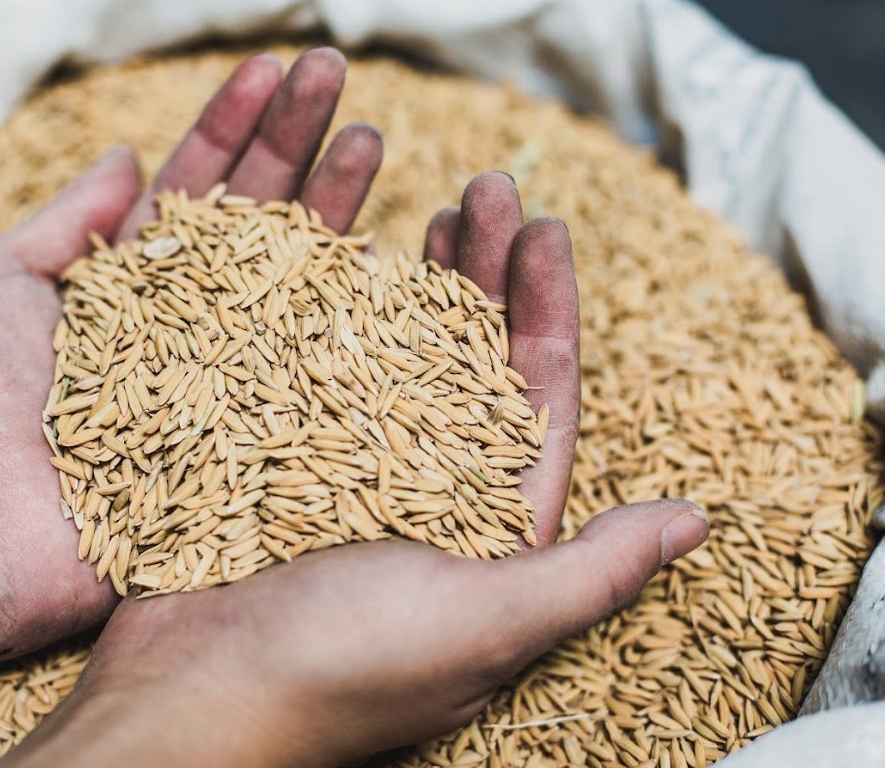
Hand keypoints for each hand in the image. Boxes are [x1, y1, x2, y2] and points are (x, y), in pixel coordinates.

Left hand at [0, 48, 382, 753]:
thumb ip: (68, 217)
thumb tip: (123, 149)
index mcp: (136, 282)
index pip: (198, 187)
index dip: (236, 124)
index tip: (274, 67)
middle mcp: (195, 323)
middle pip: (259, 219)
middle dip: (296, 142)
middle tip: (335, 73)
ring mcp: (232, 377)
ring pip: (297, 280)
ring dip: (332, 205)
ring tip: (371, 137)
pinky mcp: (256, 434)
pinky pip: (314, 372)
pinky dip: (351, 320)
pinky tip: (388, 262)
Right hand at [0, 175, 710, 767]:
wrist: (190, 696)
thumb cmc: (340, 669)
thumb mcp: (483, 621)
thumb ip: (589, 572)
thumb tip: (694, 523)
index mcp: (487, 528)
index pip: (538, 397)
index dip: (547, 308)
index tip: (546, 228)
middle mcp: (427, 494)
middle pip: (472, 358)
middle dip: (487, 273)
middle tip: (485, 188)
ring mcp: (351, 473)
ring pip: (398, 355)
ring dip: (418, 283)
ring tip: (428, 212)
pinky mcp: (284, 461)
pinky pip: (320, 373)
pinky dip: (334, 317)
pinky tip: (336, 268)